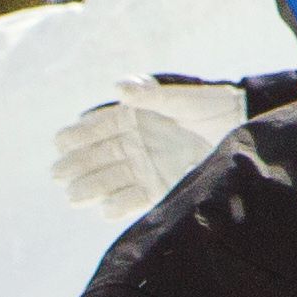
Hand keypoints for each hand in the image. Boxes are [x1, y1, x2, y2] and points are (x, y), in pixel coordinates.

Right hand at [50, 78, 249, 215]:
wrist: (238, 128)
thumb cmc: (209, 105)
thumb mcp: (181, 97)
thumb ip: (149, 94)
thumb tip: (117, 87)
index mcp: (132, 117)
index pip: (98, 126)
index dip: (77, 134)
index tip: (59, 141)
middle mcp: (133, 143)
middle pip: (98, 156)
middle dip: (77, 164)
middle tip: (57, 174)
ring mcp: (144, 165)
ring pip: (110, 178)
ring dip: (91, 187)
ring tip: (73, 197)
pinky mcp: (159, 185)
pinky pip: (133, 197)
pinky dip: (119, 204)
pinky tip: (105, 210)